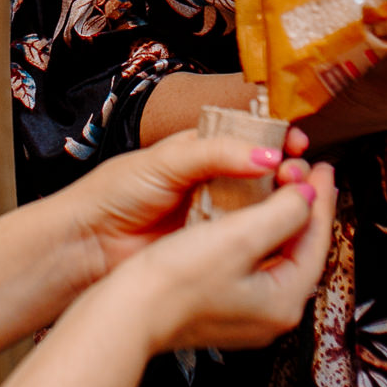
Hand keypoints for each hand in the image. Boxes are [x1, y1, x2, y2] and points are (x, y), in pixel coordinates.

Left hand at [58, 128, 310, 278]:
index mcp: (198, 151)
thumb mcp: (165, 161)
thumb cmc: (115, 193)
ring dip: (281, 202)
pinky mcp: (211, 248)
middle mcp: (209, 182)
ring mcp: (212, 216)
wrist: (88, 243)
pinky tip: (279, 228)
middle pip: (260, 174)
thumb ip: (214, 154)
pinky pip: (245, 238)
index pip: (246, 138)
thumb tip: (265, 156)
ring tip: (297, 198)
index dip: (274, 140)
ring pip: (258, 207)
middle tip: (299, 173)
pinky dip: (264, 232)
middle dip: (286, 171)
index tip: (297, 143)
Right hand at [109, 162, 335, 354]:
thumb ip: (283, 212)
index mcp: (283, 302)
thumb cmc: (177, 280)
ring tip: (283, 189)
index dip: (320, 199)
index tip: (321, 167)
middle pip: (300, 250)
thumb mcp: (239, 237)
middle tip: (307, 175)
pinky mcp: (221, 307)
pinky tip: (248, 218)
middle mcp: (270, 315)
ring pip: (276, 256)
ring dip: (280, 219)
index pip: (316, 241)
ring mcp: (244, 314)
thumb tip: (308, 195)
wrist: (127, 312)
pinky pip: (252, 264)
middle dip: (304, 209)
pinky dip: (258, 235)